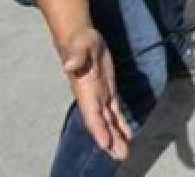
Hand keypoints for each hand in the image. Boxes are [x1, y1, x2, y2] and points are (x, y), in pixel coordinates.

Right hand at [60, 27, 131, 160]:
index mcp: (85, 90)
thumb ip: (76, 57)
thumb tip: (68, 66)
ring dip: (115, 137)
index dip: (98, 129)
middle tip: (121, 156)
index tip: (105, 144)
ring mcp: (99, 96)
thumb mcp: (80, 45)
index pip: (92, 113)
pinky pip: (114, 111)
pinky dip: (120, 123)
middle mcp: (92, 97)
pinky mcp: (107, 91)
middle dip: (110, 140)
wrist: (81, 38)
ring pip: (108, 120)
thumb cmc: (80, 41)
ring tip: (123, 153)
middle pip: (101, 123)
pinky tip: (127, 135)